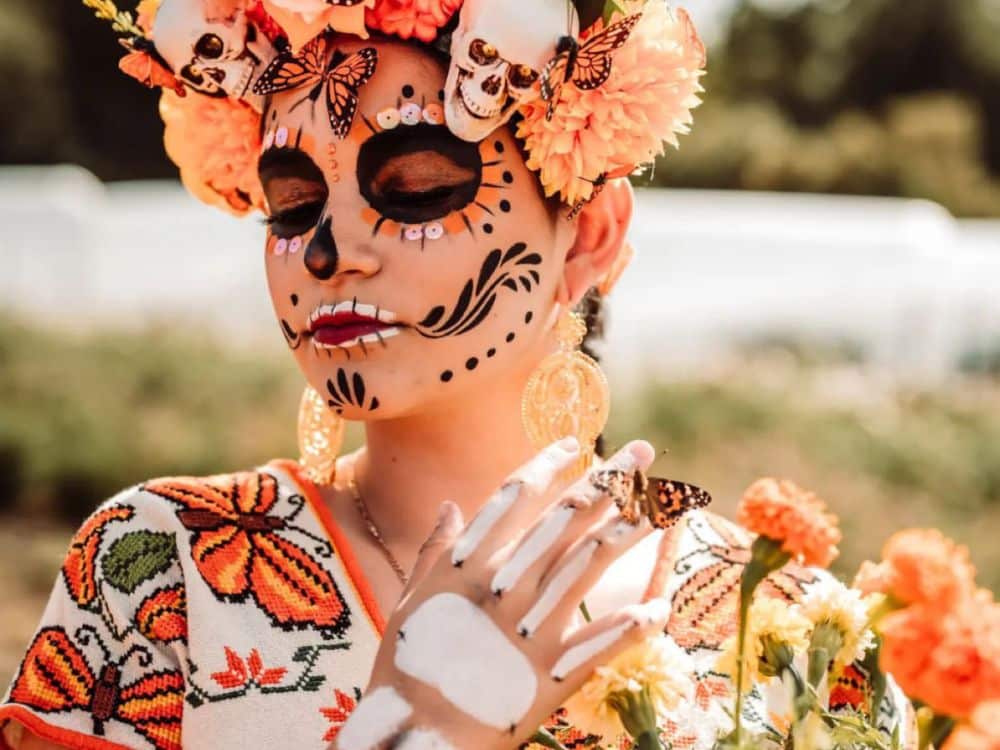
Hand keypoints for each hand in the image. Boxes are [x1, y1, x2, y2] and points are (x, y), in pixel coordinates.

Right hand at [331, 439, 670, 749]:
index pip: (515, 499)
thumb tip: (449, 505)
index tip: (576, 444)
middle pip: (565, 522)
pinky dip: (632, 624)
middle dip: (608, 482)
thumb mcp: (409, 600)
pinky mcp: (550, 675)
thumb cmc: (403, 668)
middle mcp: (504, 587)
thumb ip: (433, 551)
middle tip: (642, 452)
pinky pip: (601, 643)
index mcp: (467, 565)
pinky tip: (661, 604)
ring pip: (590, 567)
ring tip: (663, 505)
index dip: (548, 467)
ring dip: (630, 532)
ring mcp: (531, 629)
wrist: (412, 737)